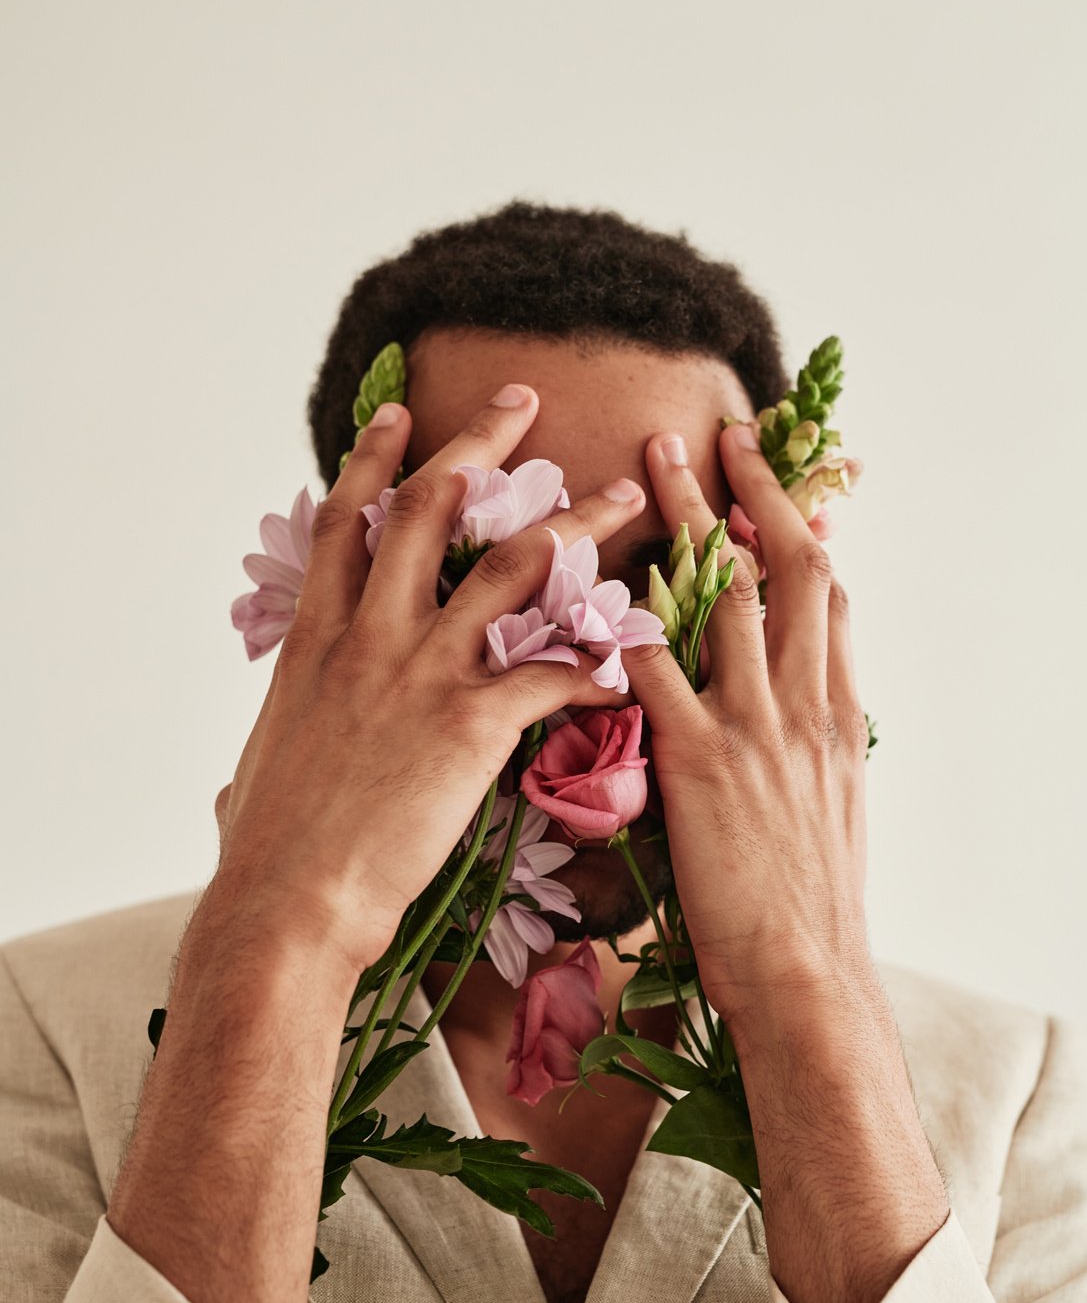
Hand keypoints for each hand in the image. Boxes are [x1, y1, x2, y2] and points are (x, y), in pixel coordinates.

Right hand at [211, 386, 647, 986]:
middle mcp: (370, 635)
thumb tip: (238, 783)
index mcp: (316, 639)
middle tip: (525, 401)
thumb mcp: (260, 773)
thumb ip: (274, 753)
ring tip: (622, 492)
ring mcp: (422, 671)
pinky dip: (599, 659)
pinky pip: (555, 669)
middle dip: (482, 443)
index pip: (346, 520)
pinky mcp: (472, 722)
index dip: (374, 459)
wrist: (289, 902)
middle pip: (432, 506)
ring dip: (574, 522)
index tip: (401, 415)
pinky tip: (633, 660)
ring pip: (513, 565)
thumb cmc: (268, 852)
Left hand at [622, 421, 872, 1030]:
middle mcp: (801, 703)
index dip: (804, 531)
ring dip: (686, 522)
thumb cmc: (814, 907)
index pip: (828, 596)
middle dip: (751, 495)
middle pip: (782, 571)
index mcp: (835, 713)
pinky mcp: (699, 761)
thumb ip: (811, 745)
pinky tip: (586, 578)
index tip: (779, 485)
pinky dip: (623, 620)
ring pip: (723, 596)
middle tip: (717, 437)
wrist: (808, 975)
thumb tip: (793, 707)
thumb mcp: (831, 808)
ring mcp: (753, 726)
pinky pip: (657, 670)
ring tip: (646, 466)